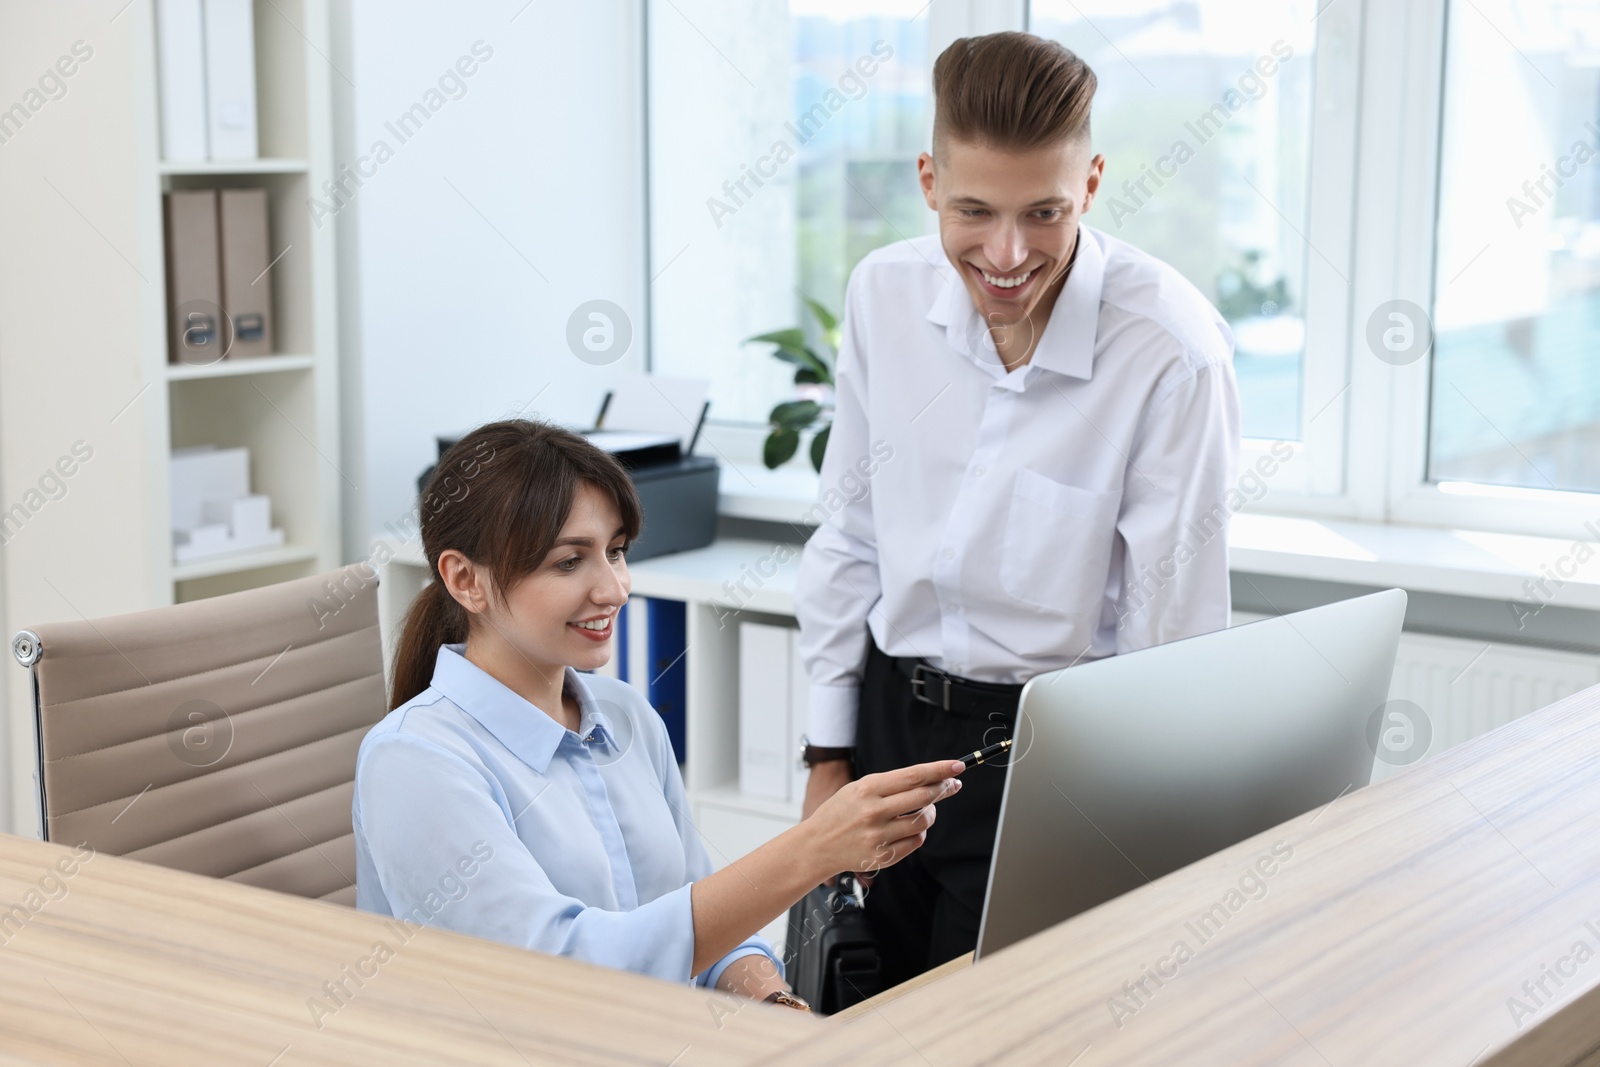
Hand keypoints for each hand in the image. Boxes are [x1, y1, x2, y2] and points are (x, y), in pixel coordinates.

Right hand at [801, 759, 964, 883]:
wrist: (816, 845)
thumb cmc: (839, 813)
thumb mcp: (858, 789)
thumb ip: (891, 785)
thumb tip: (929, 779)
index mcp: (867, 789)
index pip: (913, 775)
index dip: (939, 769)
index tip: (957, 766)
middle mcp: (874, 811)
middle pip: (923, 796)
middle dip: (943, 789)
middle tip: (952, 785)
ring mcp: (878, 836)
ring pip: (923, 821)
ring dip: (931, 813)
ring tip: (927, 809)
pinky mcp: (882, 856)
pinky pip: (915, 842)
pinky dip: (919, 833)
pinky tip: (912, 828)